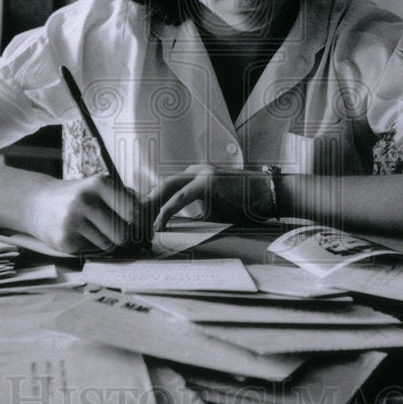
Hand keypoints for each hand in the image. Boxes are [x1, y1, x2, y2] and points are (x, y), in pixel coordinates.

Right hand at [25, 175, 153, 254]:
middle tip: (126, 238)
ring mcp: (73, 220)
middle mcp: (86, 200)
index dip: (143, 225)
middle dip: (128, 239)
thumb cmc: (80, 196)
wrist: (38, 203)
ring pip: (109, 245)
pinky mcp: (64, 239)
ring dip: (110, 244)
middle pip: (124, 233)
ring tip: (100, 233)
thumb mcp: (101, 188)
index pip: (134, 211)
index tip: (144, 230)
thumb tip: (156, 213)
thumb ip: (127, 198)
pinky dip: (93, 247)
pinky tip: (83, 236)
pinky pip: (92, 251)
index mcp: (100, 184)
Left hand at [145, 164, 272, 230]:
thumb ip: (195, 215)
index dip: (151, 206)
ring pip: (167, 189)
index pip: (166, 190)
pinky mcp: (208, 182)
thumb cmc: (246, 206)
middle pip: (161, 186)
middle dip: (144, 205)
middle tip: (132, 225)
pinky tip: (159, 223)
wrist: (270, 195)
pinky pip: (181, 197)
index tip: (140, 223)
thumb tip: (176, 231)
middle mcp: (196, 171)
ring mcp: (202, 174)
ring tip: (140, 226)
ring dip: (151, 208)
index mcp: (195, 177)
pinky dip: (168, 210)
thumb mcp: (215, 211)